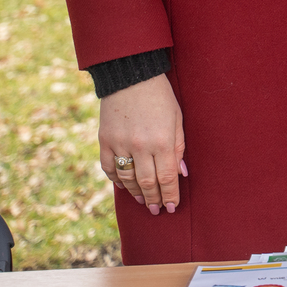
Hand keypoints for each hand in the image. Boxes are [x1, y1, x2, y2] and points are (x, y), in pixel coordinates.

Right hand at [98, 74, 185, 214]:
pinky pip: (109, 167)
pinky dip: (116, 179)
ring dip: (136, 193)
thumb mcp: (177, 118)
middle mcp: (140, 146)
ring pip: (127, 178)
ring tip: (143, 201)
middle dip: (153, 199)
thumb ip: (179, 147)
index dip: (169, 195)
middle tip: (157, 210)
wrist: (131, 76)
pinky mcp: (105, 140)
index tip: (172, 207)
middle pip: (147, 182)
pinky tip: (124, 186)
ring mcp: (120, 144)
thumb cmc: (160, 96)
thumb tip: (182, 173)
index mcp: (162, 140)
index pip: (167, 178)